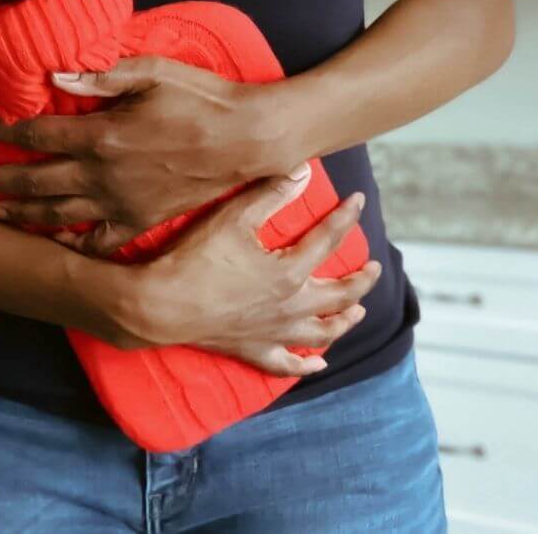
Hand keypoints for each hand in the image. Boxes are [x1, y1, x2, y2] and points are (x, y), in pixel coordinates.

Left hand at [0, 55, 298, 254]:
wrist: (249, 139)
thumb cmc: (203, 98)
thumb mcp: (152, 72)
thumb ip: (100, 77)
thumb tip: (54, 77)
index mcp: (101, 135)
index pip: (33, 133)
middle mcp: (103, 175)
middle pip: (33, 178)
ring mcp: (121, 204)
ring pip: (56, 213)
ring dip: (21, 210)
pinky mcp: (142, 221)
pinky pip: (98, 241)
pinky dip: (71, 243)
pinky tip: (54, 241)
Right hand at [113, 164, 380, 376]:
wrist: (163, 306)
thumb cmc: (196, 259)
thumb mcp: (234, 217)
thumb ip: (271, 194)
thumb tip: (303, 172)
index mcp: (290, 271)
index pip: (329, 238)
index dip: (346, 216)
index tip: (358, 201)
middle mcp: (291, 305)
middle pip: (339, 294)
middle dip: (361, 280)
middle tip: (374, 269)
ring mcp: (274, 332)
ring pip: (322, 332)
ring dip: (344, 321)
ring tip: (357, 313)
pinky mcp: (254, 350)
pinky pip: (288, 364)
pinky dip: (307, 365)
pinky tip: (319, 364)